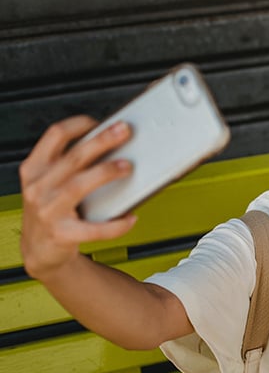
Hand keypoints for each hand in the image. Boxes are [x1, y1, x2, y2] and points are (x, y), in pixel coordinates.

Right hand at [19, 116, 136, 278]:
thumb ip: (71, 164)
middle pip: (73, 157)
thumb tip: (111, 143)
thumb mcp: (50, 182)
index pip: (55, 135)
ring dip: (105, 173)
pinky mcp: (62, 234)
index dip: (79, 124)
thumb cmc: (52, 209)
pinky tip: (130, 218)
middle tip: (124, 132)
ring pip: (78, 186)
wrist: (39, 249)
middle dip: (101, 141)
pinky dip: (115, 224)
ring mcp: (47, 211)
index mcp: (35, 168)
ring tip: (127, 167)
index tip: (100, 122)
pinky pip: (93, 228)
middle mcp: (37, 187)